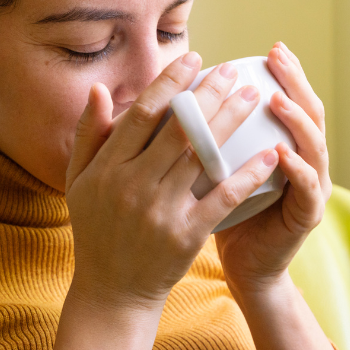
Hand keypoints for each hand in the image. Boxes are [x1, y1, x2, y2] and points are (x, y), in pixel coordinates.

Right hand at [63, 52, 280, 309]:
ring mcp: (161, 211)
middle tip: (234, 70)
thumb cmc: (97, 230)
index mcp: (107, 168)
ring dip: (231, 123)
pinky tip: (270, 154)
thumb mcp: (79, 182)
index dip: (170, 83)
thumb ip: (89, 135)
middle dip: (210, 95)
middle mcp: (133, 186)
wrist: (113, 291)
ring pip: (203, 157)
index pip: (143, 115)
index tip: (193, 59)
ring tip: (254, 97)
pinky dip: (248, 174)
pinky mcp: (187, 235)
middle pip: (178, 130)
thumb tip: (101, 90)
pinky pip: (223, 198)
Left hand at [214, 42, 331, 297]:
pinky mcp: (308, 216)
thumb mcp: (210, 167)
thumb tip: (173, 95)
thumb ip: (202, 135)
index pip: (291, 100)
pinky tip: (281, 152)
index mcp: (285, 145)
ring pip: (314, 145)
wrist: (242, 267)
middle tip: (279, 57)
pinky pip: (307, 188)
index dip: (286, 73)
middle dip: (296, 82)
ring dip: (297, 120)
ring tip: (277, 99)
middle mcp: (305, 161)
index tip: (270, 48)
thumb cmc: (222, 214)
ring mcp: (311, 188)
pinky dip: (296, 168)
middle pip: (310, 112)